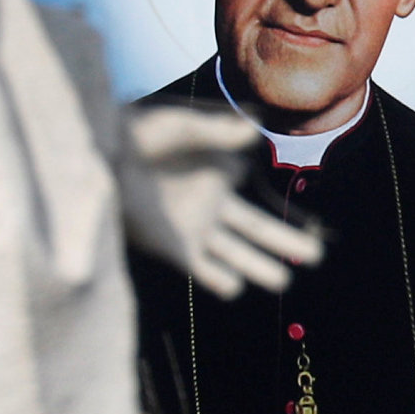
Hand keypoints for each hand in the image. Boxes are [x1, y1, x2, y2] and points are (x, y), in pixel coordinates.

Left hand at [119, 106, 323, 297]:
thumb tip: (256, 131)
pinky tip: (233, 285)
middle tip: (317, 255)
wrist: (97, 159)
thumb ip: (218, 132)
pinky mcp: (174, 247)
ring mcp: (195, 227)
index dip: (278, 192)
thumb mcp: (180, 127)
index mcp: (217, 169)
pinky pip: (204, 270)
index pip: (254, 184)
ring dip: (261, 267)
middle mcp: (211, 202)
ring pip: (236, 253)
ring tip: (284, 281)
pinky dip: (219, 280)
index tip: (300, 202)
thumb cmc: (135, 133)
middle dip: (285, 241)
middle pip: (257, 228)